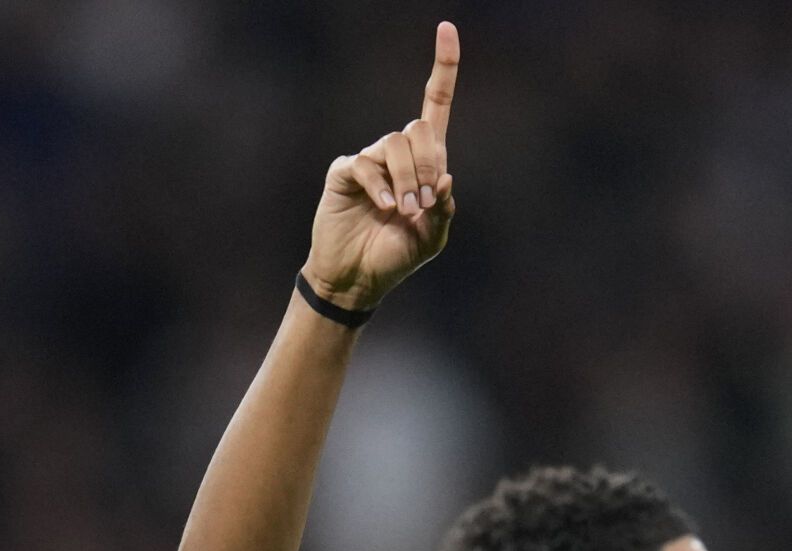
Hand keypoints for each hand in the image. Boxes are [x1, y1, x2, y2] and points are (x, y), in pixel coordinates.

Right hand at [302, 21, 459, 310]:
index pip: (435, 105)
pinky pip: (365, 163)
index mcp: (424, 163)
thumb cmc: (395, 258)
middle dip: (428, 165)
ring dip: (406, 180)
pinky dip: (380, 186)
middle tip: (423, 203)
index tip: (447, 28)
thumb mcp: (431, 239)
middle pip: (419, 129)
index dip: (443, 68)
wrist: (357, 280)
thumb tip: (445, 178)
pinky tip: (384, 208)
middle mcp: (396, 154)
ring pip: (395, 145)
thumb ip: (443, 209)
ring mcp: (369, 161)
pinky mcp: (344, 172)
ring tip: (403, 212)